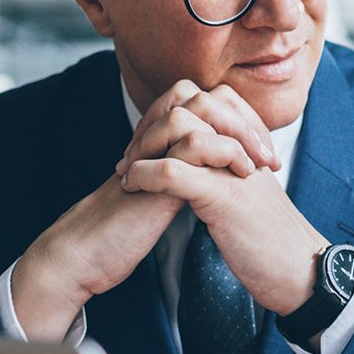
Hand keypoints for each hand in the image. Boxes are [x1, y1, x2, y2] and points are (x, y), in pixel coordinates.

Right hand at [10, 80, 282, 340]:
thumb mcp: (161, 198)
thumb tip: (216, 178)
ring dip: (238, 132)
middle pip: (204, 98)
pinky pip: (190, 142)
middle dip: (244, 120)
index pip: (206, 107)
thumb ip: (183, 178)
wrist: (84, 255)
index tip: (265, 151)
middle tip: (268, 154)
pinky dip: (224, 151)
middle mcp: (155, 139)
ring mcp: (152, 150)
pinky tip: (242, 173)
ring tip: (258, 163)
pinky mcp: (152, 171)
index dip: (241, 121)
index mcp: (160, 142)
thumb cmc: (122, 231)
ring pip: (197, 112)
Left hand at [118, 124, 328, 317]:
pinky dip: (144, 174)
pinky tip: (132, 186)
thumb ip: (228, 173)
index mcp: (250, 143)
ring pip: (180, 129)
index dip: (170, 115)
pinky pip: (173, 171)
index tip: (147, 145)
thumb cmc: (273, 240)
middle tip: (129, 156)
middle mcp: (243, 147)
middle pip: (191, 103)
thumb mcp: (250, 195)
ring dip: (143, 147)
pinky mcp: (224, 196)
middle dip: (152, 125)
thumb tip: (196, 167)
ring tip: (127, 172)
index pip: (207, 100)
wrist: (302, 271)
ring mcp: (234, 168)